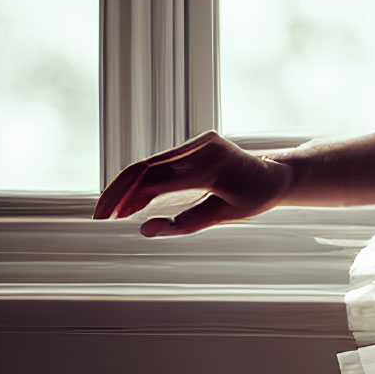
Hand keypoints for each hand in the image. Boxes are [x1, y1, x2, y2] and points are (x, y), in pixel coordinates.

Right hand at [93, 130, 294, 236]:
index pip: (158, 181)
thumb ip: (184, 223)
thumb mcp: (224, 216)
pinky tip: (130, 200)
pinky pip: (161, 161)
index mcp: (212, 167)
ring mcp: (197, 143)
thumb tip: (146, 230)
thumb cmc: (254, 196)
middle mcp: (202, 148)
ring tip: (110, 211)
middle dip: (119, 192)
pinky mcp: (193, 145)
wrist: (274, 174)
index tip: (110, 218)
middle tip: (100, 216)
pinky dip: (142, 181)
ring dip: (127, 187)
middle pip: (147, 167)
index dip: (128, 199)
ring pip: (150, 163)